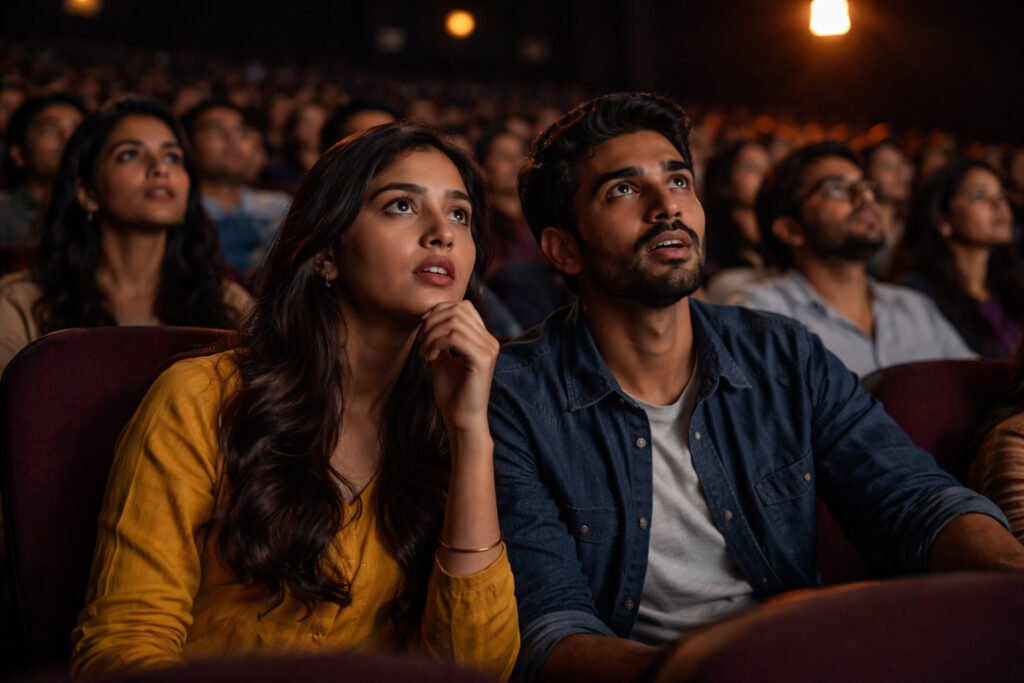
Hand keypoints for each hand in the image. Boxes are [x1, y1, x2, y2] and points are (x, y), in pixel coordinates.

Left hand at [418, 300, 498, 433]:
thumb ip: (440, 338)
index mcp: (483, 339)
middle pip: (458, 310)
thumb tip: (429, 319)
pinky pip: (455, 337)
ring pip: (454, 321)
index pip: (463, 307)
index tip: (422, 331)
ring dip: (432, 333)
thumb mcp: (443, 359)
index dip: (439, 312)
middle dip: (432, 322)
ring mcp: (488, 349)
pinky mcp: (482, 359)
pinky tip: (430, 357)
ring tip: (424, 352)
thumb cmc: (452, 393)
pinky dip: (436, 342)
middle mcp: (490, 341)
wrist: (461, 420)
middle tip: (421, 343)